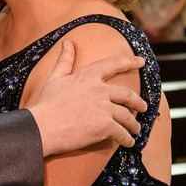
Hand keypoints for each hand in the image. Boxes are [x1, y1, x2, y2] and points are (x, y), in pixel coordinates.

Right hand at [29, 41, 146, 154]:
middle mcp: (100, 90)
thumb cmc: (45, 104)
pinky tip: (129, 142)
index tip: (141, 62)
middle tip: (144, 107)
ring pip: (127, 116)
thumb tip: (68, 43)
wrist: (41, 128)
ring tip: (136, 129)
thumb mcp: (55, 79)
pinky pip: (122, 133)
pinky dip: (127, 139)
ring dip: (133, 124)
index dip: (129, 62)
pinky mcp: (105, 127)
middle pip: (127, 94)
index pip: (113, 64)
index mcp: (88, 76)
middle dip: (138, 102)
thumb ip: (65, 61)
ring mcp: (104, 109)